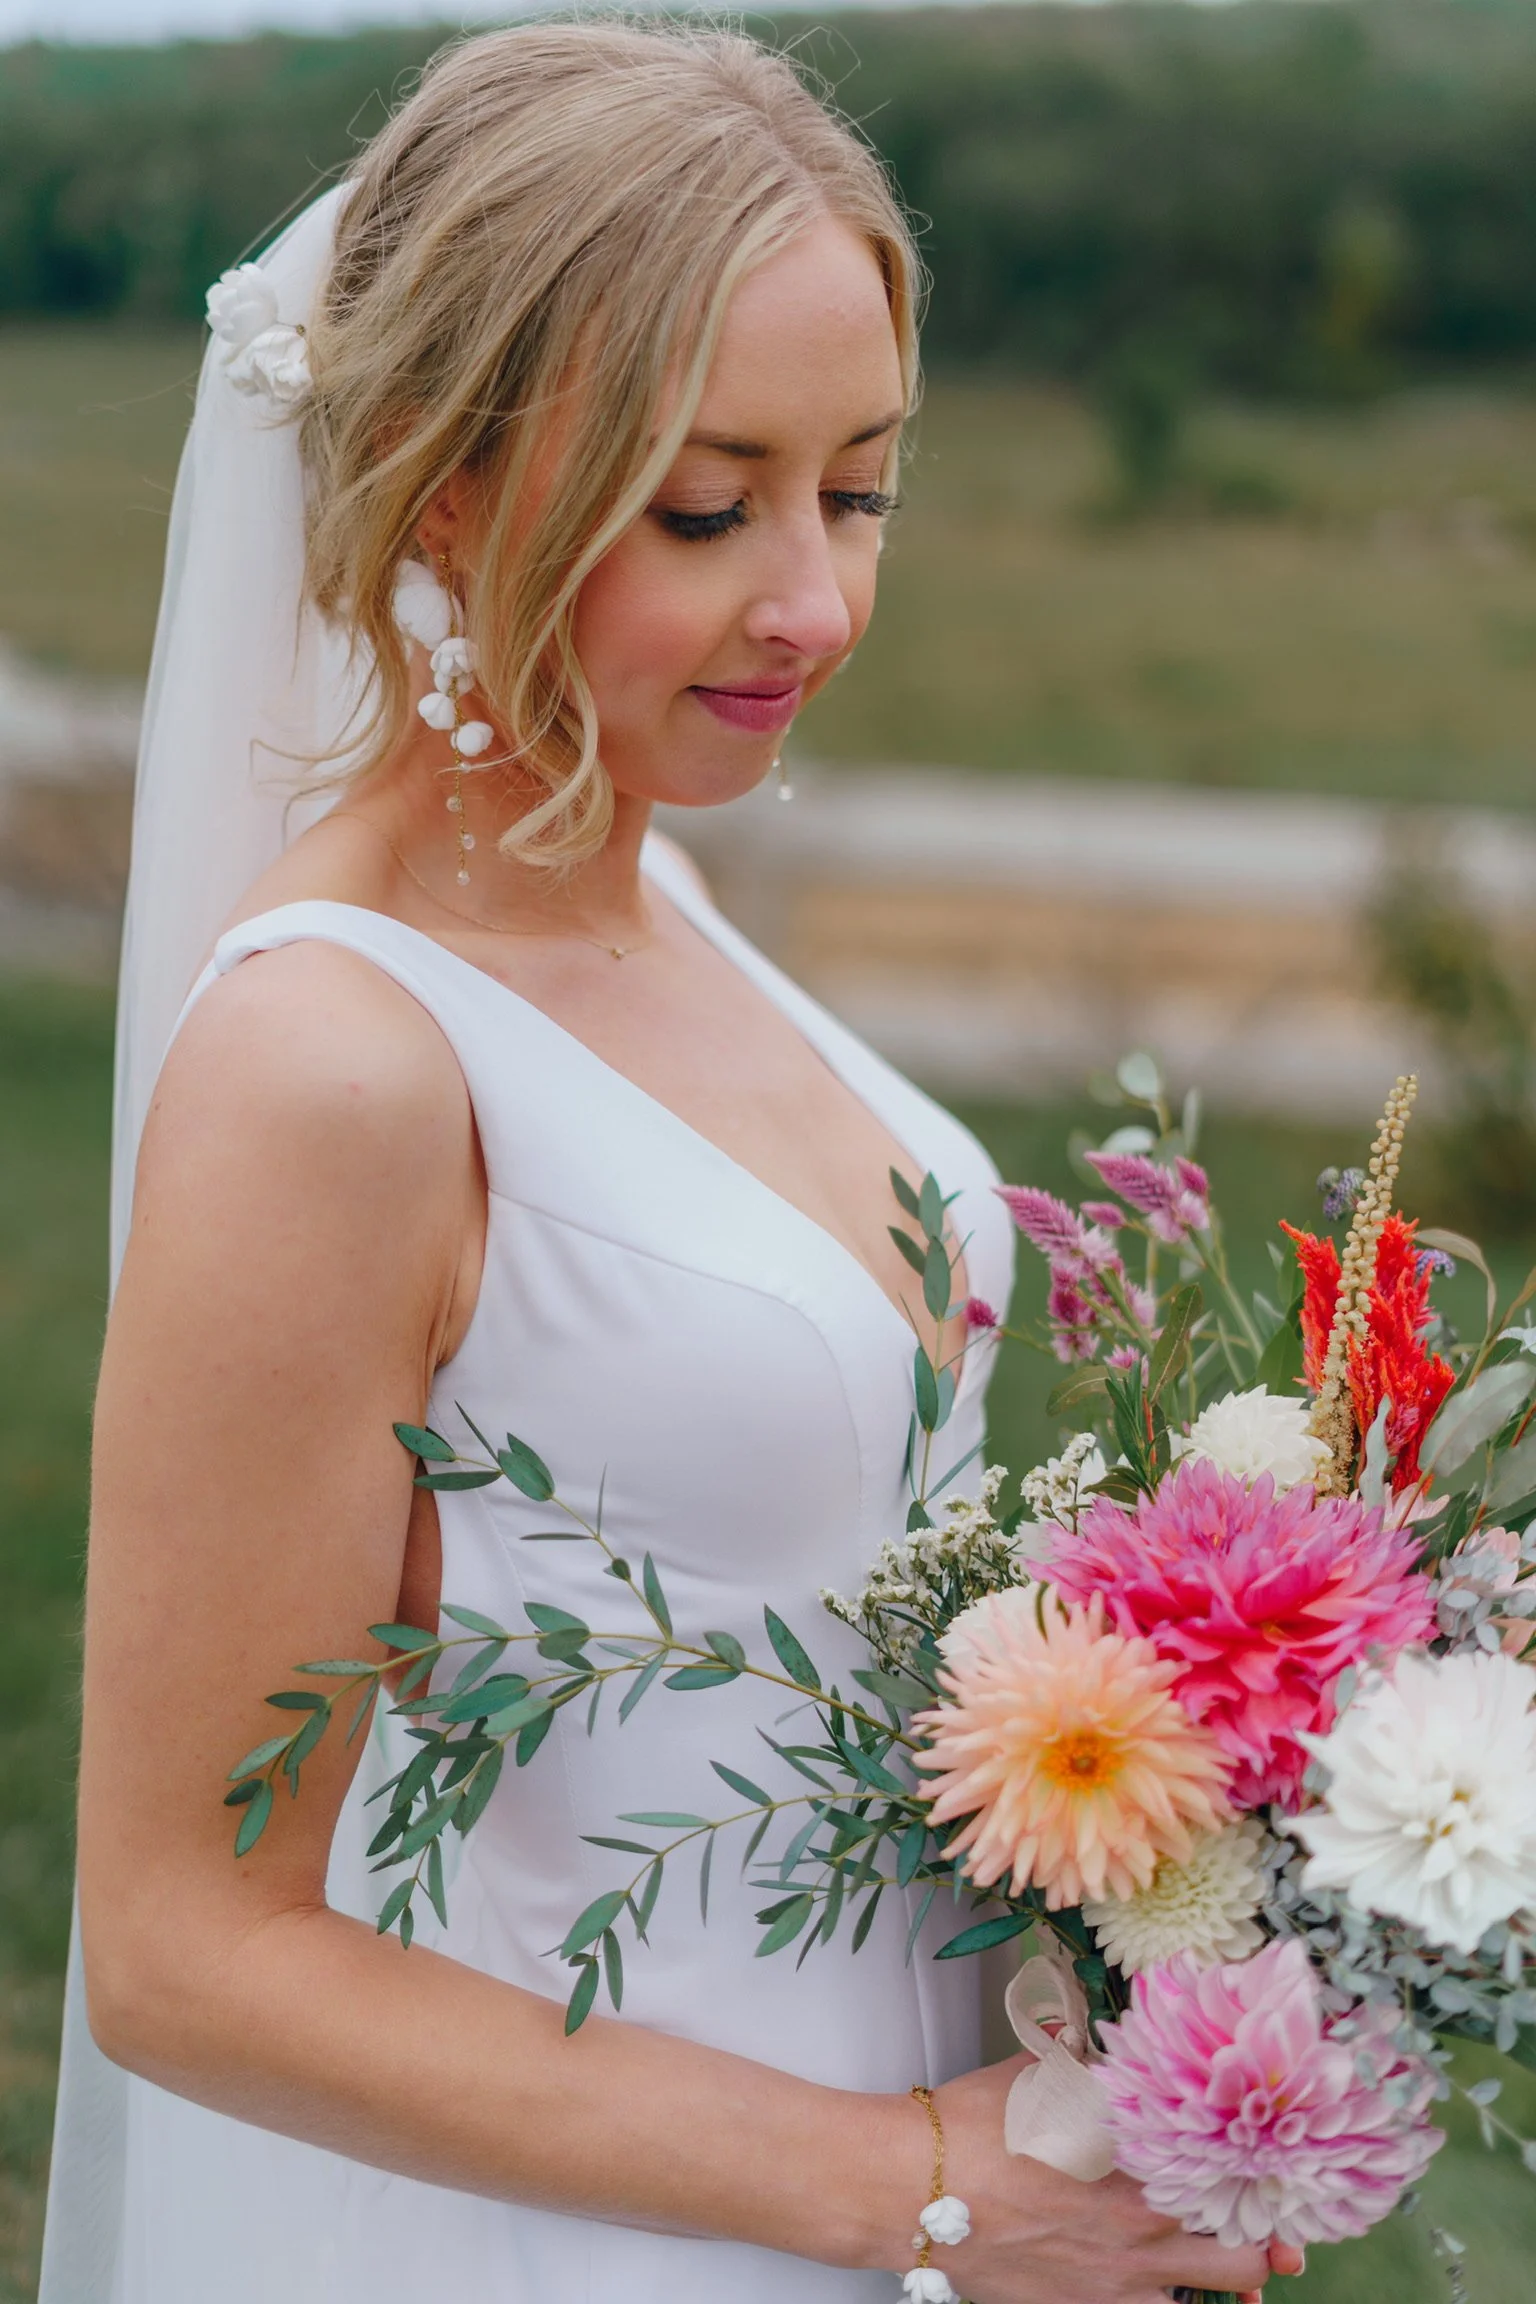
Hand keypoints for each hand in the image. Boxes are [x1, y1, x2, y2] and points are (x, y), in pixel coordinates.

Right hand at [901, 2057, 1285, 2303]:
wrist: (909, 2191)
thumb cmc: (971, 2128)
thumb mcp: (1041, 2076)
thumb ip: (1091, 2067)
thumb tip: (1110, 2044)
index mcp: (1136, 2170)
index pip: (1232, 2181)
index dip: (1268, 2181)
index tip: (1282, 2170)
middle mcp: (1137, 2238)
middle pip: (1240, 2259)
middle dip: (1266, 2247)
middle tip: (1278, 2235)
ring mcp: (1109, 2287)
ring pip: (1201, 2300)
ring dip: (1226, 2286)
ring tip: (1242, 2276)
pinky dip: (1165, 2303)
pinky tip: (1166, 2288)